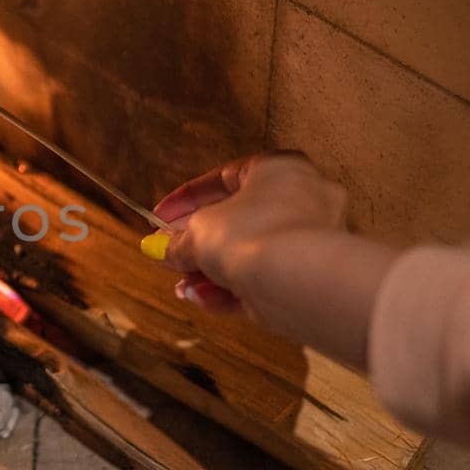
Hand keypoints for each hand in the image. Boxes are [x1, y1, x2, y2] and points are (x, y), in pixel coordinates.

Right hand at [152, 153, 347, 314]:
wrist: (297, 281)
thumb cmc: (249, 235)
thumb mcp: (199, 232)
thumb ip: (178, 241)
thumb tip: (159, 249)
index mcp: (279, 169)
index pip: (224, 178)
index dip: (185, 200)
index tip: (158, 219)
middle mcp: (302, 198)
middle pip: (237, 220)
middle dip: (198, 243)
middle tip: (169, 256)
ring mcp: (310, 238)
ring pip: (250, 252)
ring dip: (210, 271)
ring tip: (182, 287)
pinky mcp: (310, 274)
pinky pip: (265, 276)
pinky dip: (233, 288)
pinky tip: (203, 300)